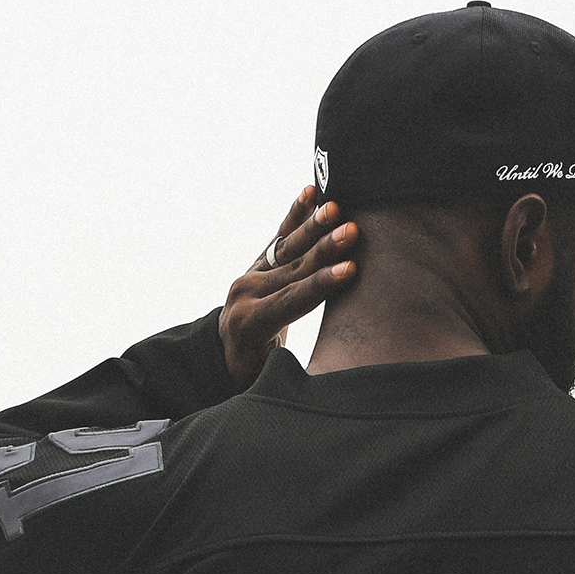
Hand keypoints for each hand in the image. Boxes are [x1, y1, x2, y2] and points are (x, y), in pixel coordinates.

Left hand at [220, 187, 357, 388]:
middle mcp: (246, 294)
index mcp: (250, 324)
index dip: (320, 286)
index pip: (291, 300)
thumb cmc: (252, 377)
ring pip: (287, 249)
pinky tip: (310, 193)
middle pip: (292, 269)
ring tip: (337, 207)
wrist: (222, 358)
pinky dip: (295, 216)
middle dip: (324, 250)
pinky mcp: (256, 266)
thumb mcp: (265, 380)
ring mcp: (250, 276)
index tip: (349, 270)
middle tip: (352, 232)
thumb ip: (287, 371)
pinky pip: (279, 237)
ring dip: (314, 227)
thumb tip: (328, 378)